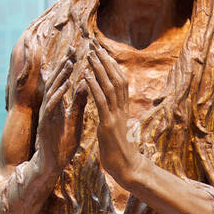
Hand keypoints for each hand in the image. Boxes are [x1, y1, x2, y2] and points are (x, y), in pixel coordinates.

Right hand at [35, 53, 87, 173]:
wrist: (53, 163)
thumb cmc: (62, 143)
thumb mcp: (74, 118)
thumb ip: (78, 101)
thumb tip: (85, 83)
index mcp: (58, 104)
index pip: (63, 80)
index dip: (68, 65)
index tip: (77, 51)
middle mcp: (50, 106)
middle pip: (56, 81)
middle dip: (64, 64)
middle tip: (72, 49)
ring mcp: (46, 115)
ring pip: (53, 91)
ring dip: (61, 77)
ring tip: (69, 63)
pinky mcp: (45, 125)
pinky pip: (51, 107)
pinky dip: (58, 96)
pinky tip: (65, 87)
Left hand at [86, 42, 138, 187]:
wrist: (127, 169)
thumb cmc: (119, 151)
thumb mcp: (116, 128)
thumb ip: (114, 114)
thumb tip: (112, 106)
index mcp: (123, 109)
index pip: (119, 80)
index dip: (111, 64)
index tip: (101, 51)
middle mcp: (121, 108)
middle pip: (116, 77)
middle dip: (104, 60)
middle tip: (94, 44)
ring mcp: (116, 116)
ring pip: (110, 86)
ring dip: (99, 68)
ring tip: (88, 54)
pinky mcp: (108, 125)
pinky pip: (101, 102)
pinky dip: (94, 87)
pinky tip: (86, 76)